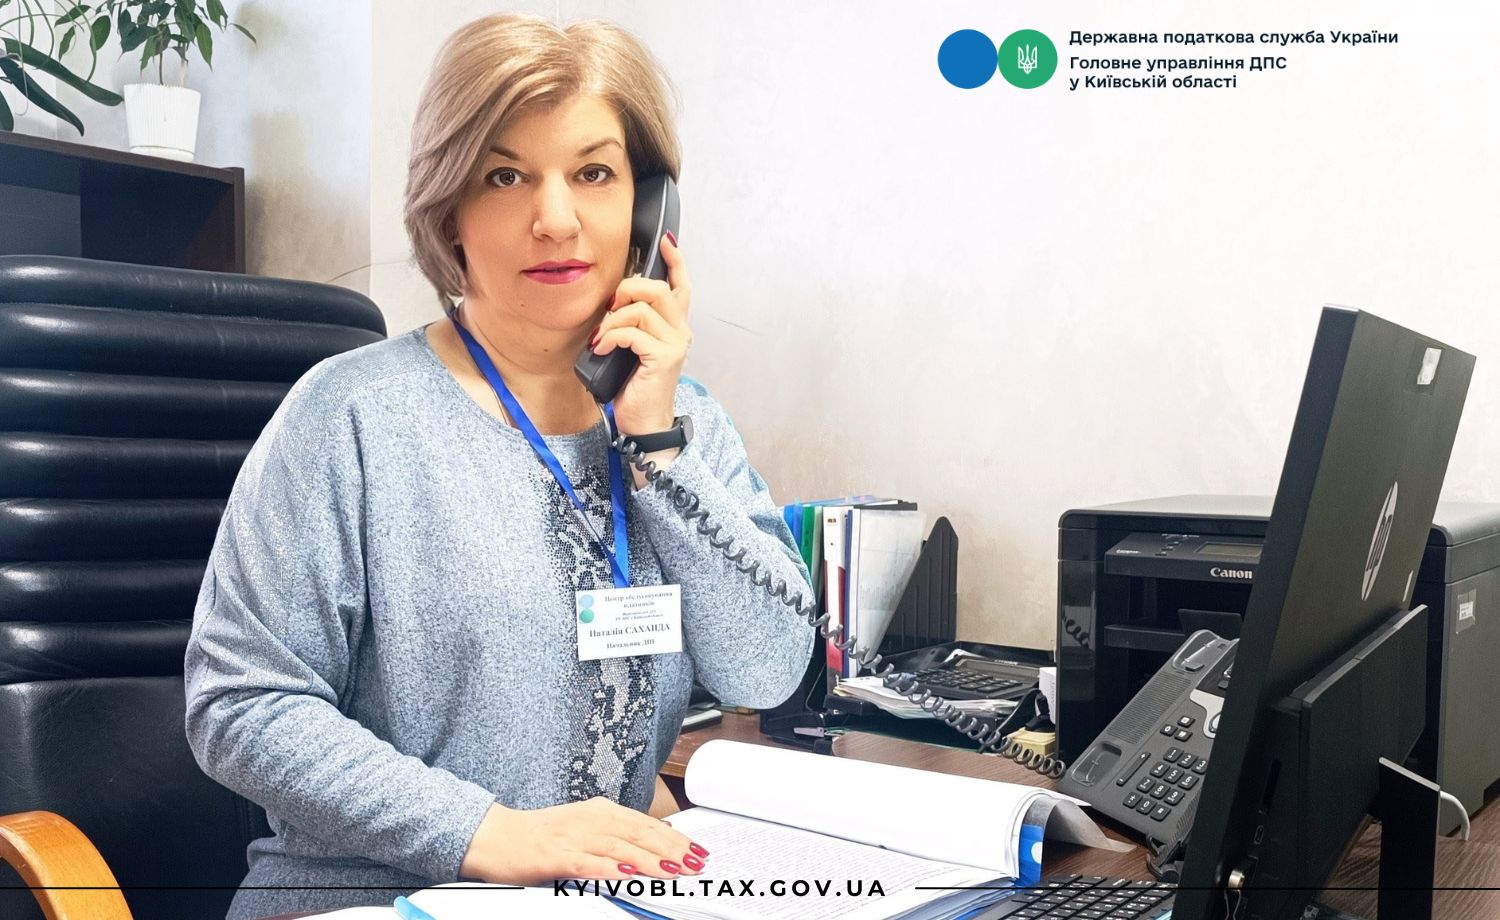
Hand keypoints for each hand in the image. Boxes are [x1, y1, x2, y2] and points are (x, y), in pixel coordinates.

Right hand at [460, 798, 709, 885]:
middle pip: (640, 834)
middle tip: (695, 862)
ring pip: (620, 848)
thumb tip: (651, 849)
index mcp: (602, 811)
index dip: (675, 838)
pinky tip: (627, 875)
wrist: (498, 836)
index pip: (647, 824)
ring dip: (649, 860)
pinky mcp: (557, 855)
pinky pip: (588, 863)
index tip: (697, 850)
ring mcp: (575, 837)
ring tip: (673, 870)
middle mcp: (592, 820)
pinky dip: (609, 869)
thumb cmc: (542, 836)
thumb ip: (616, 837)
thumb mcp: (585, 830)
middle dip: (672, 849)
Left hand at [591, 232, 691, 436]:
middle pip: (657, 289)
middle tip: (609, 309)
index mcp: (675, 326)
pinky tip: (600, 349)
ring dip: (612, 320)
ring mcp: (674, 344)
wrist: (644, 424)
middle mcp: (680, 331)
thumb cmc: (635, 387)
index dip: (676, 261)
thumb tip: (613, 301)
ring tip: (600, 338)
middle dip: (627, 290)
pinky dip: (610, 336)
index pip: (682, 286)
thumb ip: (632, 324)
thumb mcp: (633, 348)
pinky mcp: (663, 358)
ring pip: (642, 308)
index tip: (667, 242)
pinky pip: (632, 332)